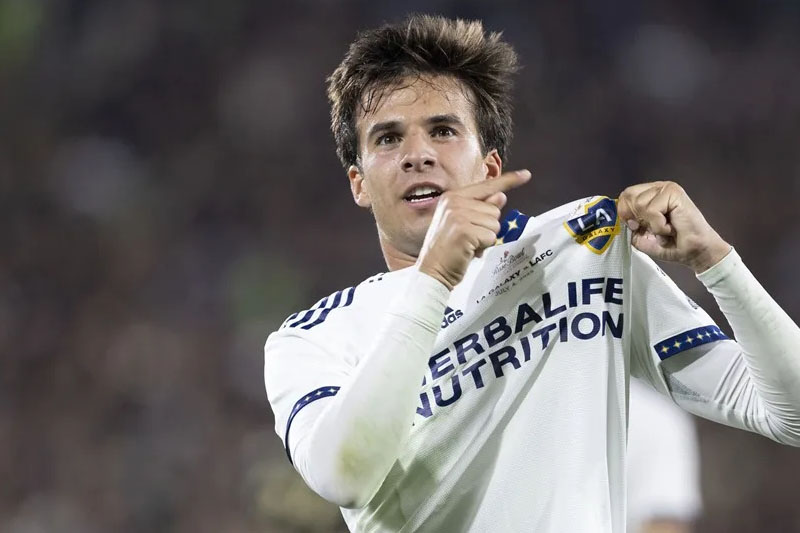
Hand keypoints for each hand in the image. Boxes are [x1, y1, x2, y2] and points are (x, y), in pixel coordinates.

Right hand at [417, 170, 531, 289]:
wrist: (431, 271)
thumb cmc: (448, 250)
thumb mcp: (464, 224)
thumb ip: (481, 209)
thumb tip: (501, 195)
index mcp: (452, 197)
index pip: (486, 186)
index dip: (509, 181)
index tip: (526, 174)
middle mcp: (454, 202)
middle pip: (494, 210)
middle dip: (487, 228)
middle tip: (468, 239)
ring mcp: (458, 215)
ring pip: (495, 224)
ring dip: (486, 238)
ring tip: (467, 245)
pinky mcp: (464, 230)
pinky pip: (491, 237)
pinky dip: (484, 247)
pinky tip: (468, 250)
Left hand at [618, 181, 731, 272]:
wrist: (694, 252)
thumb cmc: (671, 245)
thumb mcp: (641, 236)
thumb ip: (629, 224)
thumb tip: (621, 217)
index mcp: (648, 195)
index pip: (624, 196)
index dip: (624, 213)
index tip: (636, 226)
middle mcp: (657, 188)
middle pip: (628, 196)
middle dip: (637, 217)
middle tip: (654, 228)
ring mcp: (666, 188)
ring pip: (639, 204)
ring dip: (651, 224)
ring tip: (666, 228)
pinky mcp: (674, 193)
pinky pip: (652, 210)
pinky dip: (659, 226)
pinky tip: (672, 227)